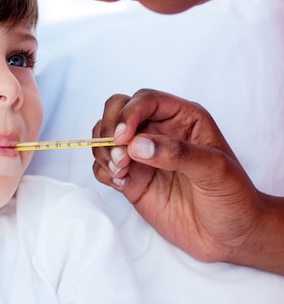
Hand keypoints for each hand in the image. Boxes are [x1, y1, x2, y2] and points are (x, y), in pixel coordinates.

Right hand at [92, 89, 283, 273]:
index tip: (123, 137)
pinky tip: (121, 182)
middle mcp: (158, 131)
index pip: (145, 100)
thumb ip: (177, 153)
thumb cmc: (233, 198)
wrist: (231, 236)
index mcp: (182, 118)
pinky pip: (103, 166)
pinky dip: (103, 171)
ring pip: (105, 136)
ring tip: (120, 171)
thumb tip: (136, 145)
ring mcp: (141, 155)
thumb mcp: (215, 170)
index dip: (129, 113)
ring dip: (103, 150)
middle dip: (109, 129)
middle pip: (117, 110)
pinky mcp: (131, 179)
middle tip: (117, 154)